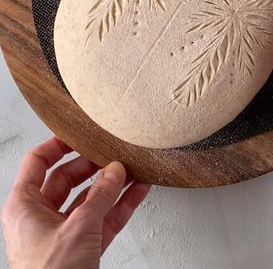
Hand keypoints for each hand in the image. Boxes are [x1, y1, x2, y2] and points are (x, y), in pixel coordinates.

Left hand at [1, 137, 150, 268]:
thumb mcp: (77, 228)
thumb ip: (100, 196)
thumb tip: (115, 170)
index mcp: (24, 206)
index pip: (37, 162)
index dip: (57, 144)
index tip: (79, 133)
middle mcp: (41, 217)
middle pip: (68, 178)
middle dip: (94, 165)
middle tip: (114, 152)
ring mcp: (63, 233)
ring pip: (90, 199)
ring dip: (113, 185)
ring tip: (133, 168)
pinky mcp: (83, 248)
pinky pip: (104, 219)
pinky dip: (121, 205)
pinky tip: (138, 191)